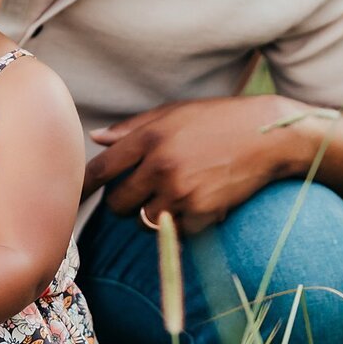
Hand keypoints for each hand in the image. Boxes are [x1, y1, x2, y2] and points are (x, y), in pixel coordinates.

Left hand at [82, 96, 308, 235]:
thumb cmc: (219, 120)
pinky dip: (178, 224)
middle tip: (143, 192)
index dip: (84, 188)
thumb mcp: (174, 113)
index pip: (101, 170)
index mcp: (149, 136)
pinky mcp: (200, 211)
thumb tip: (96, 138)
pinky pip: (172, 230)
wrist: (269, 135)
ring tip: (173, 195)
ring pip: (143, 220)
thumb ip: (132, 128)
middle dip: (125, 202)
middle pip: (118, 203)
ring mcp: (180, 190)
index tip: (74, 198)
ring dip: (150, 214)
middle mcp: (160, 164)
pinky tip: (195, 204)